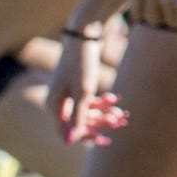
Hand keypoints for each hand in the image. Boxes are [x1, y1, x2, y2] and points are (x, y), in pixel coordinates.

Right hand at [45, 26, 127, 146]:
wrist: (84, 35)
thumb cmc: (81, 63)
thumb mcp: (83, 92)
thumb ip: (77, 117)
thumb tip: (69, 141)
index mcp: (54, 105)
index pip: (68, 132)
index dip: (87, 137)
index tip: (106, 139)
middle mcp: (57, 102)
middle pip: (80, 122)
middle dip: (101, 123)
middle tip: (121, 121)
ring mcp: (66, 94)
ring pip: (87, 112)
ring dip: (105, 113)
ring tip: (123, 114)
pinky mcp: (76, 86)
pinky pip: (89, 102)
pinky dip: (102, 102)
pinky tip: (116, 99)